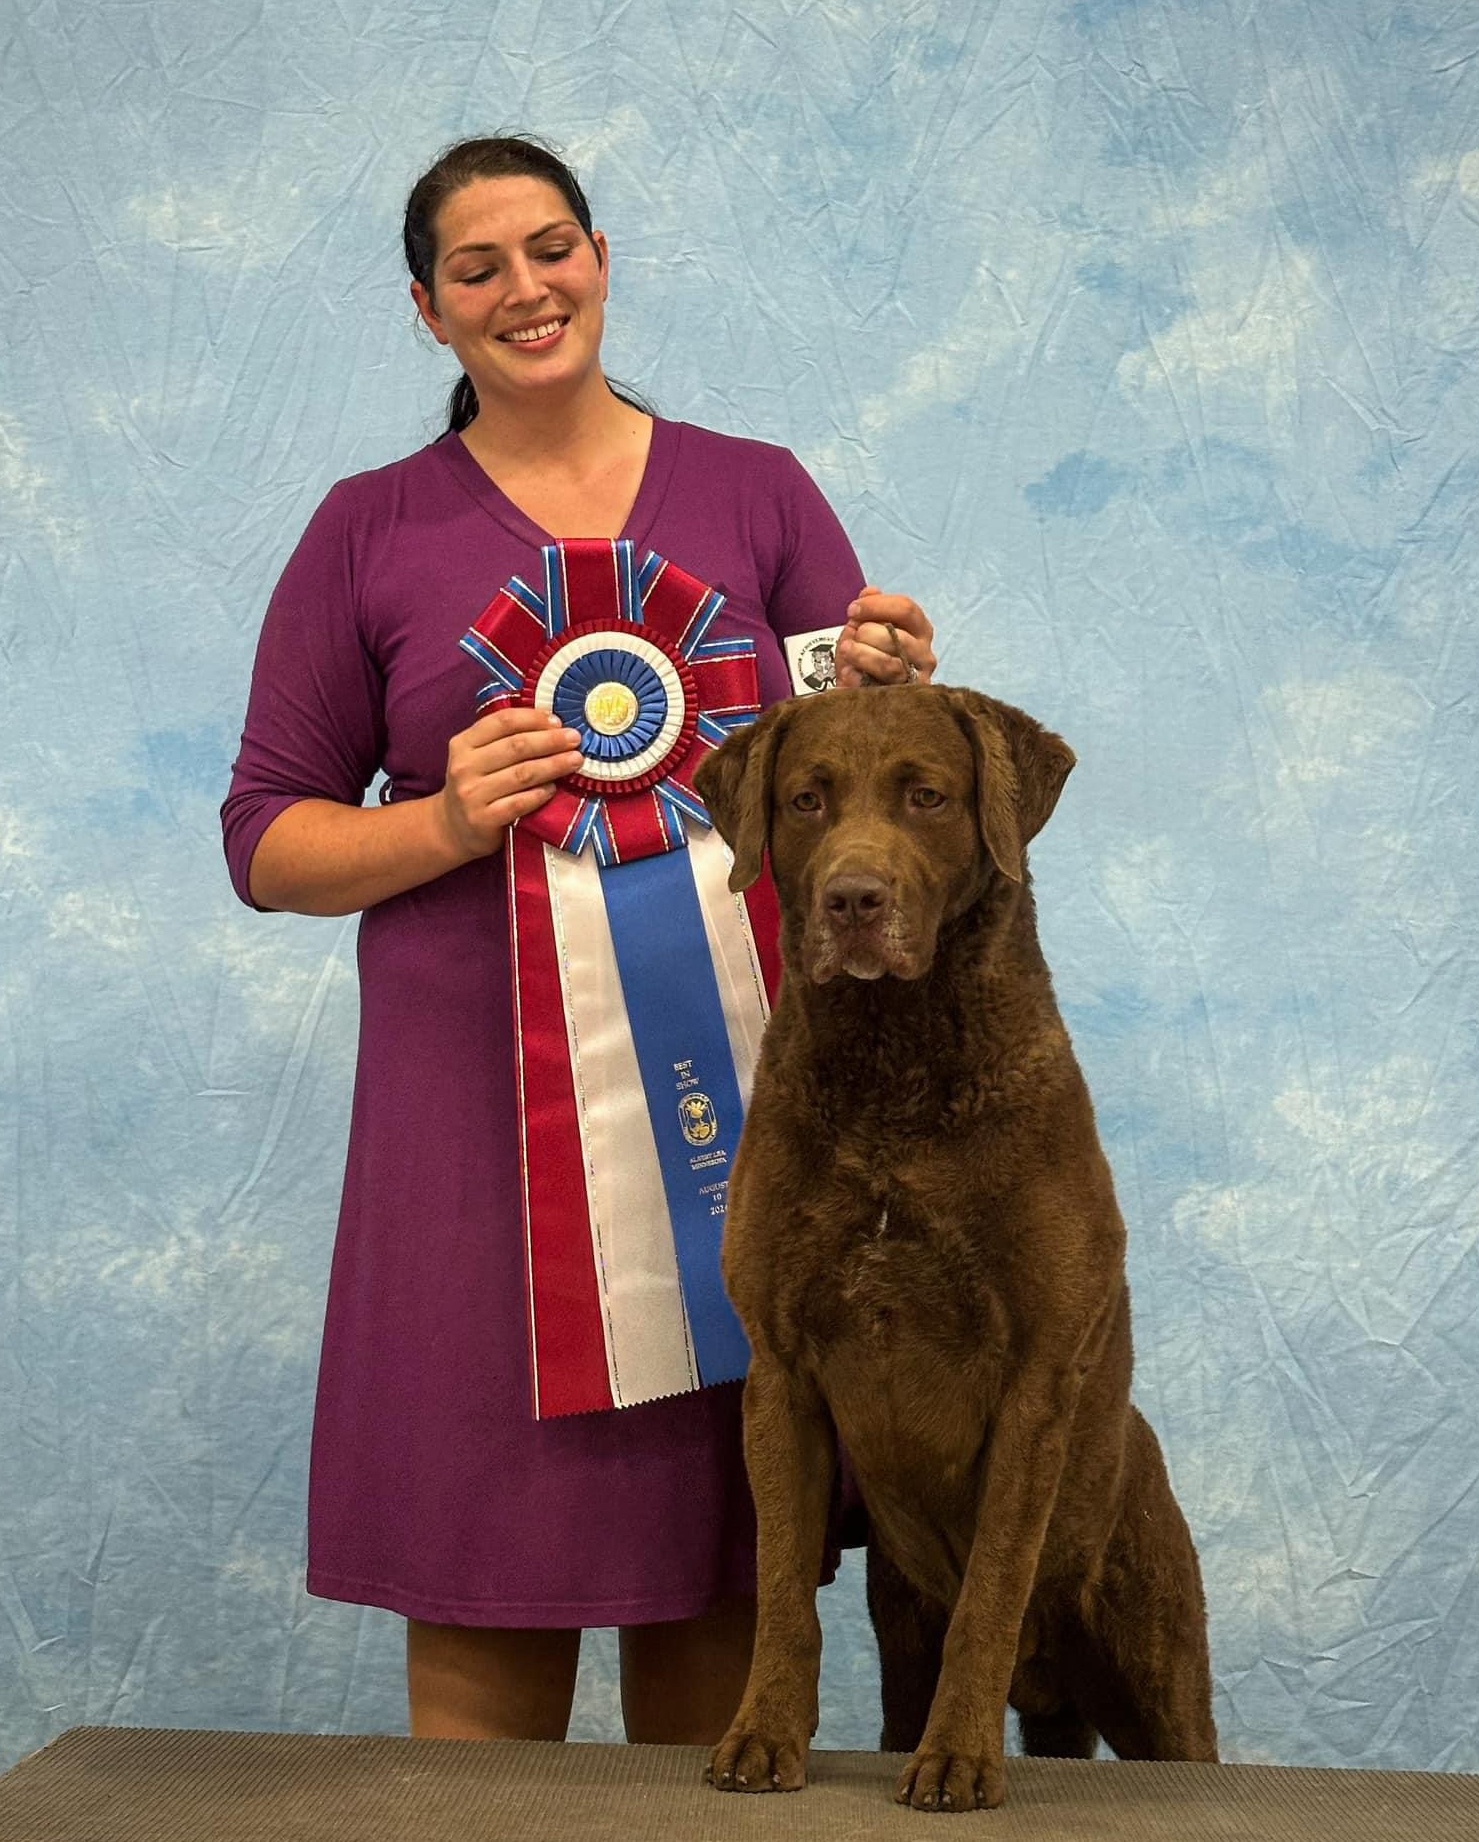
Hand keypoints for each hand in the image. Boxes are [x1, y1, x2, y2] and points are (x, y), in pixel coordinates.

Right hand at [438, 706, 583, 861]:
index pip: (502, 722)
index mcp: (463, 743)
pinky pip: (520, 803)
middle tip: (575, 739)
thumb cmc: (476, 786)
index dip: (533, 718)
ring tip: (575, 760)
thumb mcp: (478, 756)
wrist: (452, 828)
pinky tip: (554, 789)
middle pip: (516, 746)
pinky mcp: (483, 819)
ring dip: (553, 765)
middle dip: (551, 740)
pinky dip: (540, 794)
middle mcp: (464, 766)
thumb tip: (552, 724)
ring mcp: (472, 794)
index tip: (558, 721)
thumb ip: (503, 739)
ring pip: (522, 774)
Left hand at [835, 587, 936, 687]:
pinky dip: (858, 679)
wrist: (861, 695)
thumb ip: (870, 609)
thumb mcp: (865, 629)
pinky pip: (879, 689)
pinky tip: (848, 673)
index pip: (906, 609)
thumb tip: (870, 591)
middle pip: (898, 636)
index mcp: (920, 630)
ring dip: (862, 656)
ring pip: (891, 665)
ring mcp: (916, 681)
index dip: (876, 606)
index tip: (851, 610)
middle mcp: (924, 655)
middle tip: (851, 637)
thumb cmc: (867, 657)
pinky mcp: (903, 701)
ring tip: (847, 652)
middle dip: (867, 634)